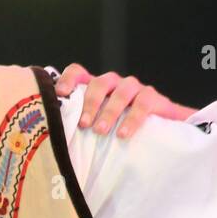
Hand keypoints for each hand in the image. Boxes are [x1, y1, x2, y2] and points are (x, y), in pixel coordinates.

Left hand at [55, 63, 197, 138]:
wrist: (163, 136)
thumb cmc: (121, 134)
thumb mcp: (99, 130)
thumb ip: (81, 129)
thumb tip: (53, 144)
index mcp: (98, 90)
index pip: (79, 72)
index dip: (69, 79)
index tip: (61, 94)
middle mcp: (115, 85)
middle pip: (100, 83)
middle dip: (90, 103)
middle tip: (84, 125)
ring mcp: (135, 89)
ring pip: (122, 90)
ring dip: (110, 111)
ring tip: (102, 131)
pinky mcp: (155, 98)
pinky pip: (144, 102)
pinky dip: (133, 118)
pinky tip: (124, 134)